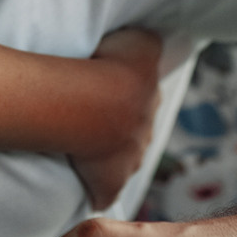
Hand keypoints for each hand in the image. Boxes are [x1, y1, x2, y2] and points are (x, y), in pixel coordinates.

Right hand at [67, 27, 160, 211]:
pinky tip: (89, 195)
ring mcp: (128, 162)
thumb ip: (149, 44)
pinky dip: (96, 194)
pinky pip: (103, 194)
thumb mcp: (141, 41)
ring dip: (108, 157)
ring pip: (123, 162)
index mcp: (149, 101)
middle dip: (121, 130)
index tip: (111, 97)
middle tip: (95, 121)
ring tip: (85, 150)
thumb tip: (152, 46)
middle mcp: (144, 134)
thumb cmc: (115, 67)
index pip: (142, 102)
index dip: (126, 99)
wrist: (100, 102)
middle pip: (136, 134)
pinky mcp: (108, 184)